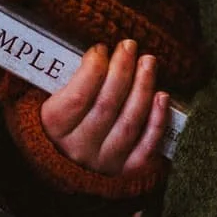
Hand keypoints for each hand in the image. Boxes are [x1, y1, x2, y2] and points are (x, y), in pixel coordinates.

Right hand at [39, 40, 169, 175]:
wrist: (64, 165)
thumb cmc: (61, 121)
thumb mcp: (52, 100)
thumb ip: (71, 80)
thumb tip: (100, 53)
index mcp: (55, 128)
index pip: (78, 96)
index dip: (93, 69)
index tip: (101, 48)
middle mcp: (79, 148)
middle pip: (107, 105)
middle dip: (122, 70)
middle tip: (130, 46)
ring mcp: (104, 161)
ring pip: (129, 122)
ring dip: (143, 87)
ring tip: (148, 62)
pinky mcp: (126, 170)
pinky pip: (146, 146)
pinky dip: (157, 120)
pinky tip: (163, 96)